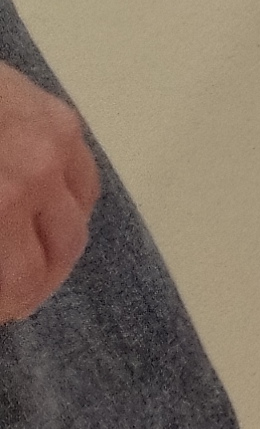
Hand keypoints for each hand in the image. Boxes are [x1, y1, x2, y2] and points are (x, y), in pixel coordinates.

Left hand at [0, 59, 98, 326]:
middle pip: (56, 260)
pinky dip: (67, 208)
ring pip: (76, 224)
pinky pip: (83, 182)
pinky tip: (39, 214)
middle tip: (8, 296)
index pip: (17, 286)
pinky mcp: (60, 121)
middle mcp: (29, 181)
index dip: (5, 307)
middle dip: (28, 288)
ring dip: (52, 252)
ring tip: (24, 259)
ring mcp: (50, 149)